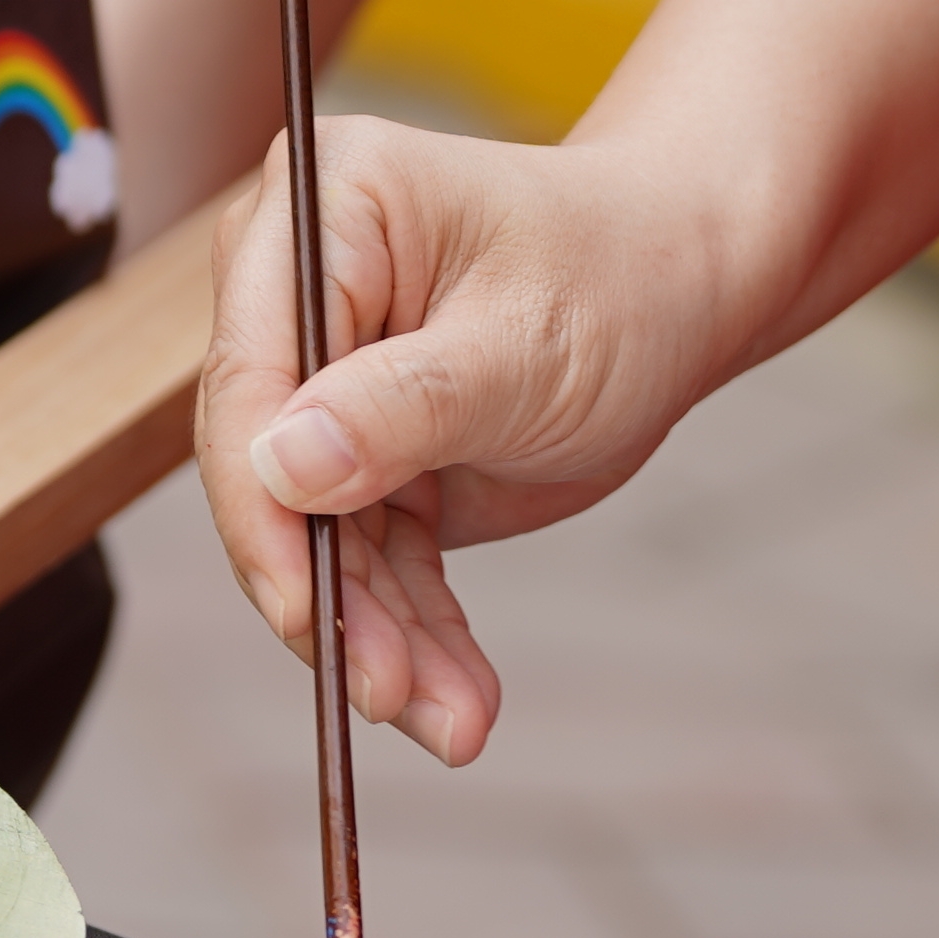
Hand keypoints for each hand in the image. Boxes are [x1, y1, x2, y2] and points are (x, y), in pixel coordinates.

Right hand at [192, 120, 766, 765]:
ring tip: (451, 723)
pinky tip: (457, 703)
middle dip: (330, 597)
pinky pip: (368, 559)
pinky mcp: (364, 452)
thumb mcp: (523, 348)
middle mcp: (295, 290)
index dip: (262, 505)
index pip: (248, 375)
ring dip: (377, 641)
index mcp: (319, 214)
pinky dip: (410, 635)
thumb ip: (400, 405)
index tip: (299, 610)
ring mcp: (324, 378)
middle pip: (267, 468)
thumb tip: (279, 466)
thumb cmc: (621, 278)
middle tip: (387, 697)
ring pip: (317, 538)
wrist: (690, 287)